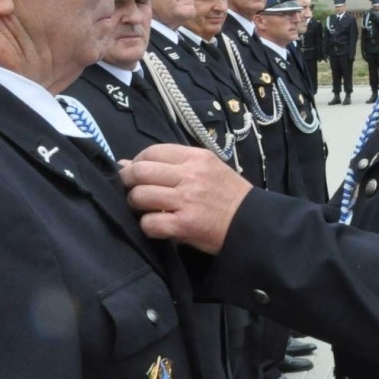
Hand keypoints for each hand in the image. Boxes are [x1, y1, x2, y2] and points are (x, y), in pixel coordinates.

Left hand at [120, 144, 252, 251]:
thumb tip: (126, 164)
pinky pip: (150, 223)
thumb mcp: (208, 168)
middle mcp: (190, 176)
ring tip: (146, 209)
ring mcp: (187, 201)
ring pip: (140, 197)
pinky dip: (148, 226)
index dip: (137, 163)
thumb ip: (173, 164)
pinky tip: (157, 225)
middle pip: (140, 172)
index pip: (152, 152)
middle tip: (133, 192)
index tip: (137, 174)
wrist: (252, 223)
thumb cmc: (228, 195)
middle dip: (128, 183)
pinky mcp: (184, 225)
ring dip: (136, 205)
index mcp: (197, 158)